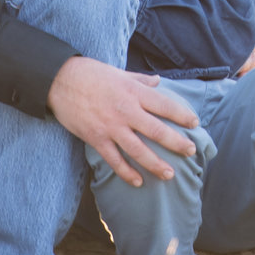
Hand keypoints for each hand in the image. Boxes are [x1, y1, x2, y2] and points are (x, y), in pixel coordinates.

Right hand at [47, 54, 198, 185]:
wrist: (59, 80)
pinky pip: (114, 160)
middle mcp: (126, 111)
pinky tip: (138, 181)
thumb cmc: (91, 74)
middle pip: (157, 131)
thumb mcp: (119, 73)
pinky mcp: (96, 138)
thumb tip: (158, 81)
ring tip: (169, 174)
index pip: (165, 105)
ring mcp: (111, 127)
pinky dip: (126, 172)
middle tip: (191, 152)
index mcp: (134, 92)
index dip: (182, 115)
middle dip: (176, 143)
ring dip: (155, 164)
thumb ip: (140, 80)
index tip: (195, 123)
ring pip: (138, 150)